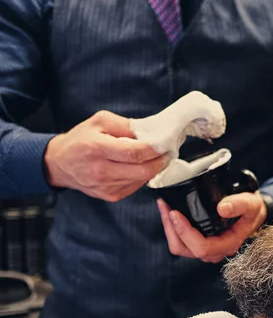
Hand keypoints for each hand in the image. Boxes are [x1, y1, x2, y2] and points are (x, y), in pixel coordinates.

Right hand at [44, 110, 168, 201]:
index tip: (165, 143)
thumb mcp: (99, 121)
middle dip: (160, 161)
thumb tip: (149, 132)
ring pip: (141, 179)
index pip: (134, 153)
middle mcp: (101, 171)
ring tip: (154, 157)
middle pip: (143, 170)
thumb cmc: (80, 139)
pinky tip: (139, 167)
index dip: (154, 149)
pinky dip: (142, 176)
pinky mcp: (110, 196)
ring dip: (153, 169)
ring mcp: (106, 187)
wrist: (60, 163)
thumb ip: (125, 125)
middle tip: (167, 152)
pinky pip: (135, 186)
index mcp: (96, 149)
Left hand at [157, 192, 266, 262]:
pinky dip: (172, 227)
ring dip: (169, 228)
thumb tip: (222, 208)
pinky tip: (169, 210)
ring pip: (179, 247)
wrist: (252, 213)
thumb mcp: (252, 204)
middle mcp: (215, 251)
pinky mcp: (199, 241)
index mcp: (228, 244)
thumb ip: (240, 204)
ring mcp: (206, 248)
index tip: (175, 213)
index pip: (202, 247)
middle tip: (165, 206)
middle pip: (185, 249)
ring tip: (164, 207)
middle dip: (171, 229)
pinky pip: (180, 241)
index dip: (185, 232)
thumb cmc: (252, 210)